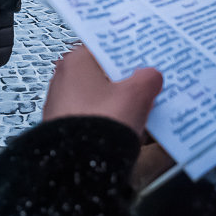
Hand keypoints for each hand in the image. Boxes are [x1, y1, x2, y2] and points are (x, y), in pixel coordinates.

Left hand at [43, 45, 162, 135]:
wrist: (78, 167)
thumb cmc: (100, 124)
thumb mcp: (136, 95)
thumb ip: (148, 79)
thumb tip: (151, 76)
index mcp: (76, 62)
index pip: (105, 47)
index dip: (128, 53)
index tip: (145, 58)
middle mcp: (64, 81)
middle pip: (104, 75)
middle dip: (128, 81)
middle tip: (151, 84)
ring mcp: (64, 107)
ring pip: (101, 99)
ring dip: (122, 104)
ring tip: (146, 110)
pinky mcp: (67, 130)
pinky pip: (96, 119)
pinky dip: (112, 122)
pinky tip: (132, 131)